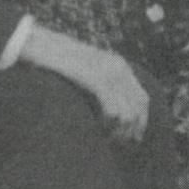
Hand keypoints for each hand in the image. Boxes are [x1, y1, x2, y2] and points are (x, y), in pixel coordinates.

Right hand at [17, 23, 149, 142]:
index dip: (141, 120)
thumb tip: (115, 113)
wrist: (46, 46)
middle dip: (132, 129)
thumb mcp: (90, 70)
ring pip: (127, 112)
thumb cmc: (62, 62)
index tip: (134, 137)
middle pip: (138, 107)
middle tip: (120, 143)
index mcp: (120, 65)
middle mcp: (119, 68)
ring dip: (120, 131)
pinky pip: (112, 109)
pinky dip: (109, 124)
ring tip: (108, 138)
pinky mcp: (97, 79)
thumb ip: (104, 84)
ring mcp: (109, 72)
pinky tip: (100, 128)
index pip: (142, 98)